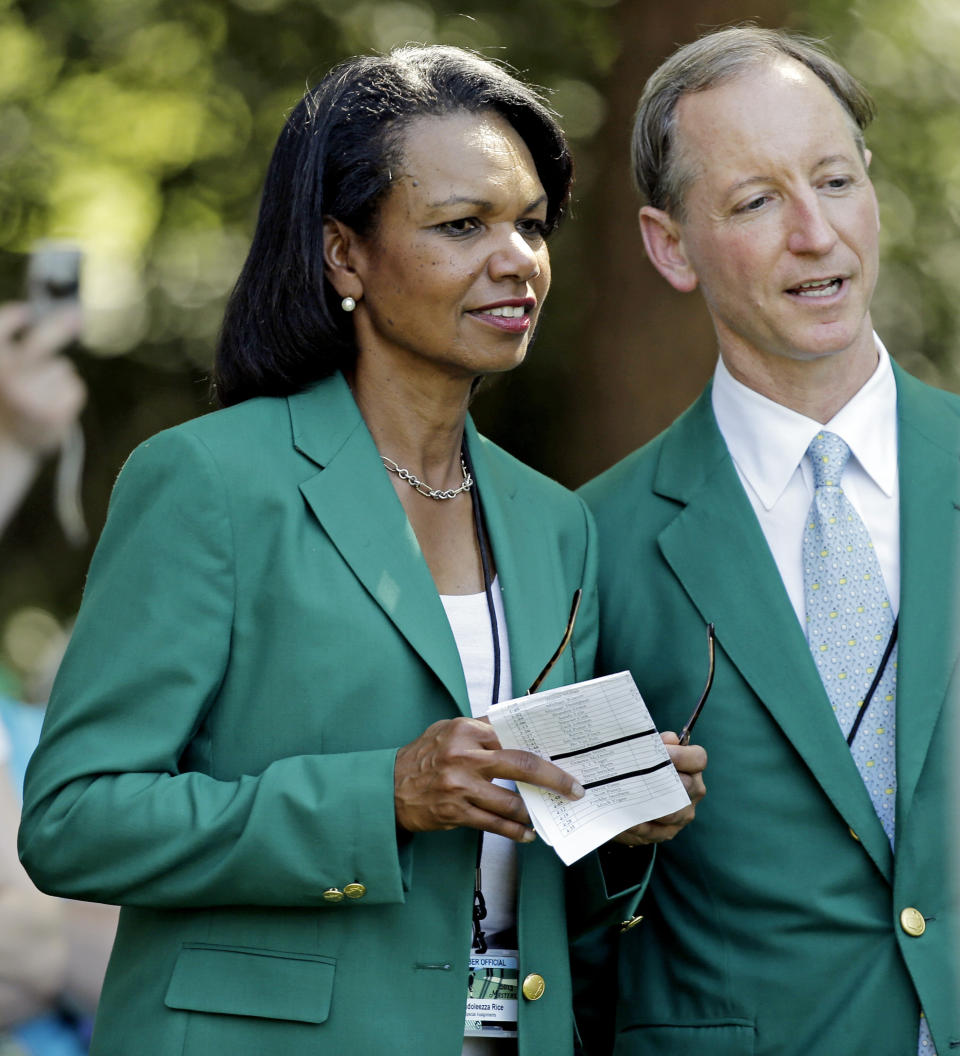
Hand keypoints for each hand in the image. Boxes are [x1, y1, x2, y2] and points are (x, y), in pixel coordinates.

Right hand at [0, 302, 84, 455]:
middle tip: (77, 314)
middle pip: (42, 339)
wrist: (9, 445)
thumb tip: (50, 311)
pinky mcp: (53, 413)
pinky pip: (73, 387)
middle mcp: (8, 378)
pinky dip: (67, 394)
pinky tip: (52, 407)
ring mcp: (31, 396)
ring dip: (56, 376)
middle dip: (62, 324)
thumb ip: (11, 342)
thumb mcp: (2, 368)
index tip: (26, 311)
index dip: (13, 317)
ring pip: (61, 367)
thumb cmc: (7, 401)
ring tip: (40, 395)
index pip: (0, 327)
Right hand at [395, 716, 583, 841]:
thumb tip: (518, 733)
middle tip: (574, 788)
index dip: (539, 745)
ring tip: (546, 813)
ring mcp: (460, 786)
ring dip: (533, 811)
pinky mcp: (456, 812)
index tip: (560, 755)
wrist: (387, 789)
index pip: (512, 734)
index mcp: (464, 730)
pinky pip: (495, 824)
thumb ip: (479, 730)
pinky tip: (526, 832)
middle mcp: (464, 756)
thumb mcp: (445, 731)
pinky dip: (515, 830)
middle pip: (522, 765)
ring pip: (511, 801)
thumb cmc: (421, 758)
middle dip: (554, 778)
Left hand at [613, 731, 706, 845]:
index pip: (698, 758)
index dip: (682, 754)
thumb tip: (669, 739)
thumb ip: (656, 743)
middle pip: (688, 786)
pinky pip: (655, 831)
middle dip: (665, 780)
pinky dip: (639, 825)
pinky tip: (625, 819)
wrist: (629, 800)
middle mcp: (692, 792)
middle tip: (642, 775)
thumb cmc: (641, 769)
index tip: (663, 752)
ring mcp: (682, 814)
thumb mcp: (646, 752)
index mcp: (691, 768)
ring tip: (630, 798)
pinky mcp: (667, 832)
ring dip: (651, 805)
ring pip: (673, 812)